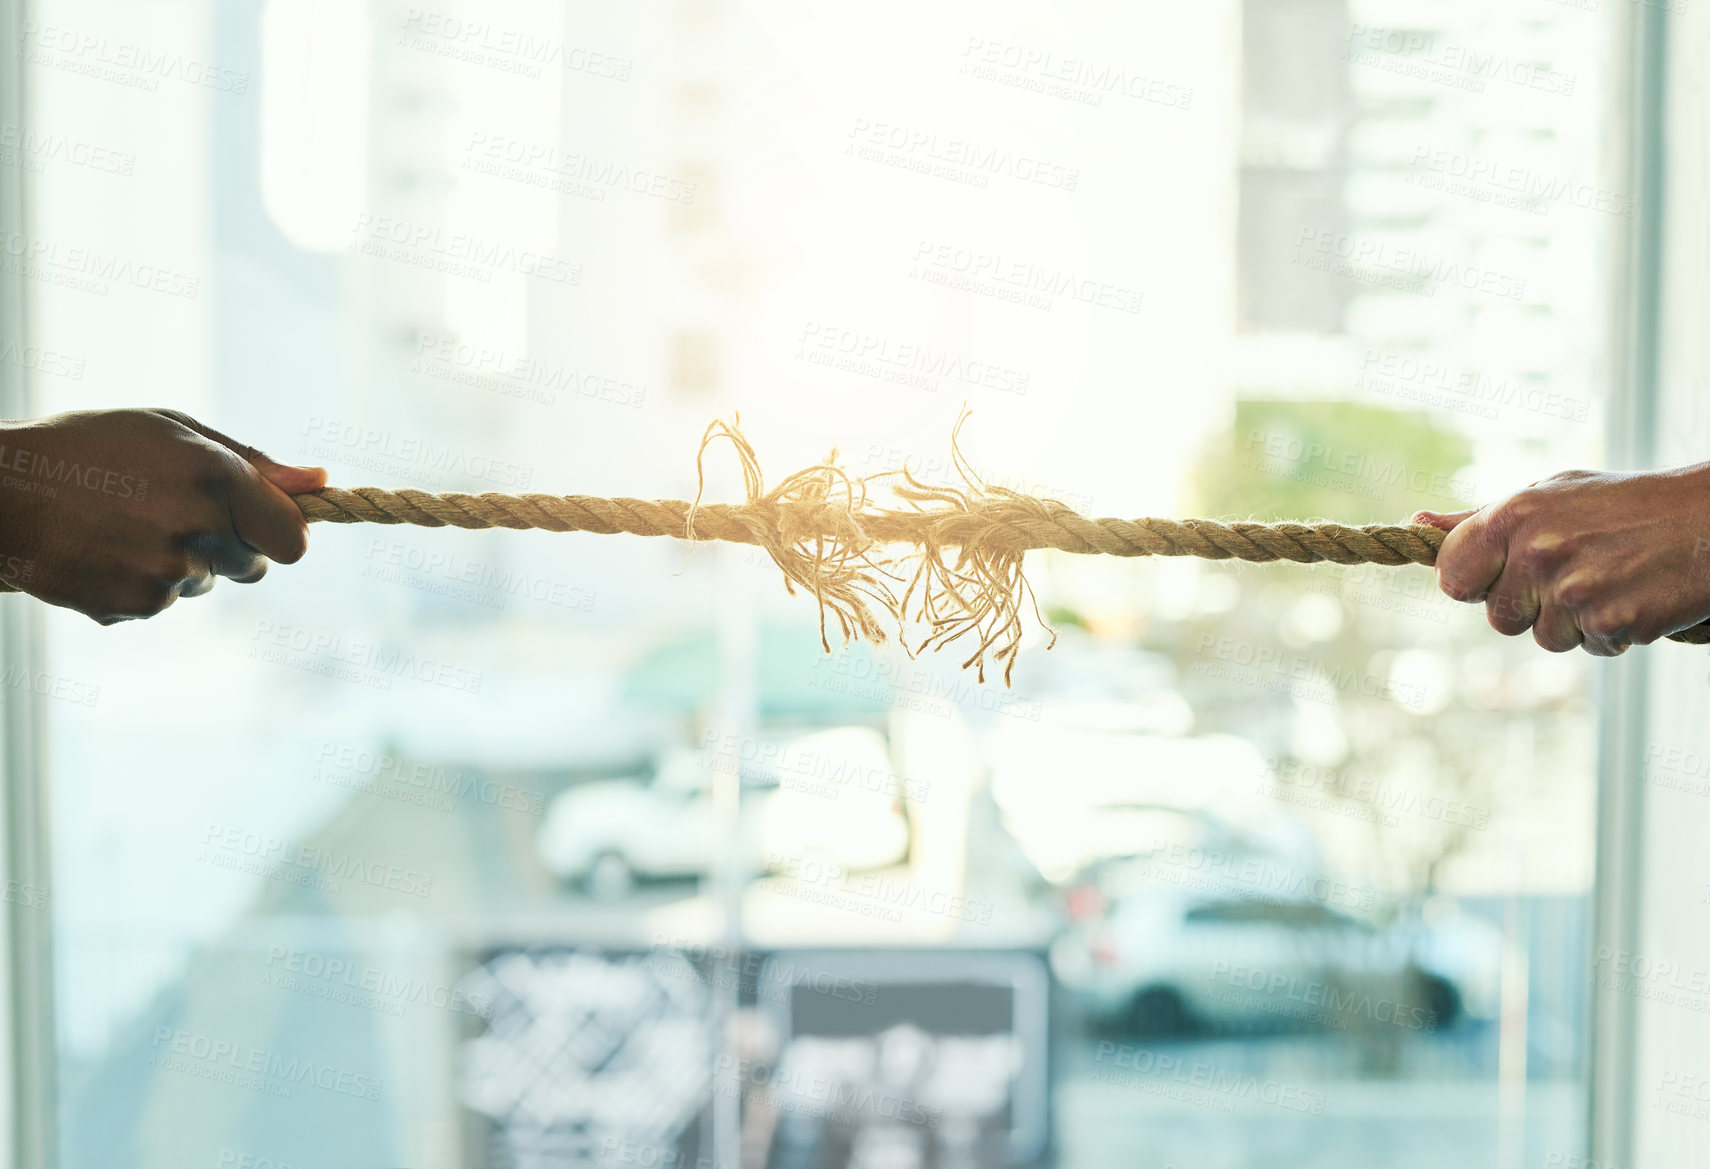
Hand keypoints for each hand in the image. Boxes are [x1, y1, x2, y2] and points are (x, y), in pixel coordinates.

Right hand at [0, 408, 325, 623]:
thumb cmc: (91, 447)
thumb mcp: (171, 431)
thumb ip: (252, 463)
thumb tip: (320, 482)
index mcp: (216, 477)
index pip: (294, 540)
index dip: (282, 535)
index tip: (264, 527)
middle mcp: (197, 529)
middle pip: (253, 566)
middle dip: (230, 546)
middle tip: (173, 514)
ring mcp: (164, 574)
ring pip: (204, 584)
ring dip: (181, 563)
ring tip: (123, 525)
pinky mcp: (132, 606)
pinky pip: (161, 603)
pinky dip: (140, 583)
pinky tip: (103, 551)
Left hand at [1413, 465, 1709, 655]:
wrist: (1709, 520)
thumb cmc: (1623, 504)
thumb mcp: (1550, 495)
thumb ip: (1480, 519)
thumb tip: (1417, 524)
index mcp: (1513, 515)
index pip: (1452, 575)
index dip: (1472, 582)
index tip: (1497, 576)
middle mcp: (1537, 552)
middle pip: (1498, 617)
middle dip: (1530, 605)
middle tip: (1576, 570)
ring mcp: (1573, 591)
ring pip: (1544, 638)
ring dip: (1574, 621)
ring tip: (1610, 579)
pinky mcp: (1610, 623)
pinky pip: (1591, 647)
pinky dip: (1613, 632)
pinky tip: (1635, 596)